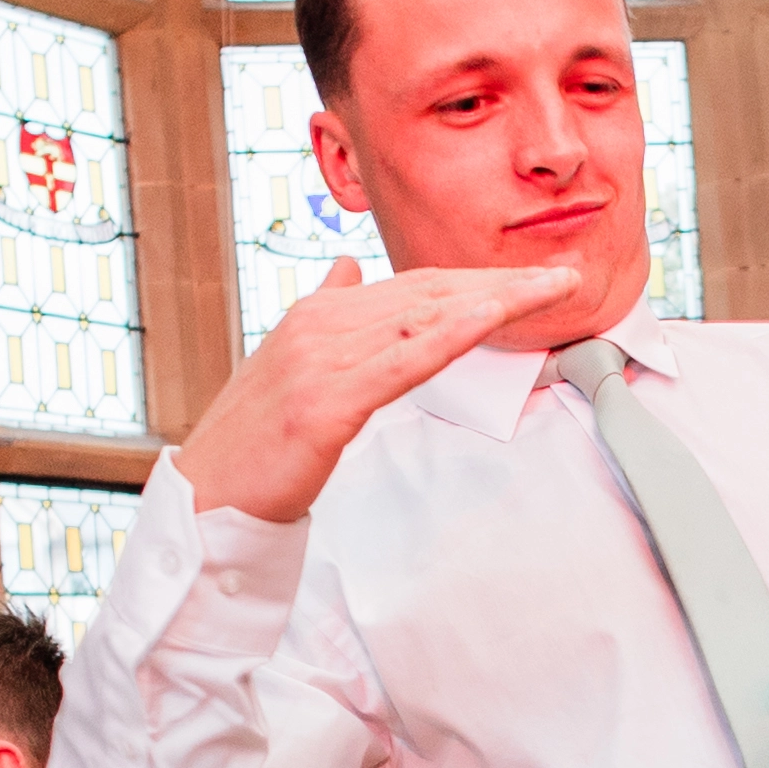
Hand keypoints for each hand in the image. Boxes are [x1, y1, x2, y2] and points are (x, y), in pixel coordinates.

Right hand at [171, 259, 586, 525]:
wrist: (206, 500)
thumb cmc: (252, 444)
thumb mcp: (286, 364)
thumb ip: (325, 314)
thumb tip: (347, 267)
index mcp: (318, 313)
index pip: (413, 284)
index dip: (475, 277)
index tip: (529, 276)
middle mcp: (321, 323)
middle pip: (429, 290)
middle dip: (501, 280)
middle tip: (563, 276)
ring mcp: (321, 359)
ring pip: (425, 316)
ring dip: (495, 299)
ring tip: (549, 290)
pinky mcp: (326, 402)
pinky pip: (404, 360)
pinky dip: (453, 333)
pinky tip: (493, 318)